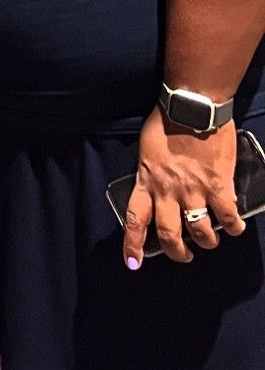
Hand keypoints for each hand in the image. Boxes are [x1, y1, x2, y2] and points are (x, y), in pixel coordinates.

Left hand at [122, 109, 245, 266]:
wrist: (192, 106)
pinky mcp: (218, 185)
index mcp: (147, 182)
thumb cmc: (166, 122)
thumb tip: (159, 187)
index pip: (135, 221)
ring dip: (207, 241)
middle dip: (178, 252)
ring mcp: (194, 190)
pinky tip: (235, 226)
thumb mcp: (148, 151)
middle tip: (183, 255)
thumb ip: (152, 173)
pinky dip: (234, 226)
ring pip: (201, 232)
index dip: (133, 245)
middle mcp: (168, 191)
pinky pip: (228, 216)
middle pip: (170, 235)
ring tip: (210, 240)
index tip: (133, 263)